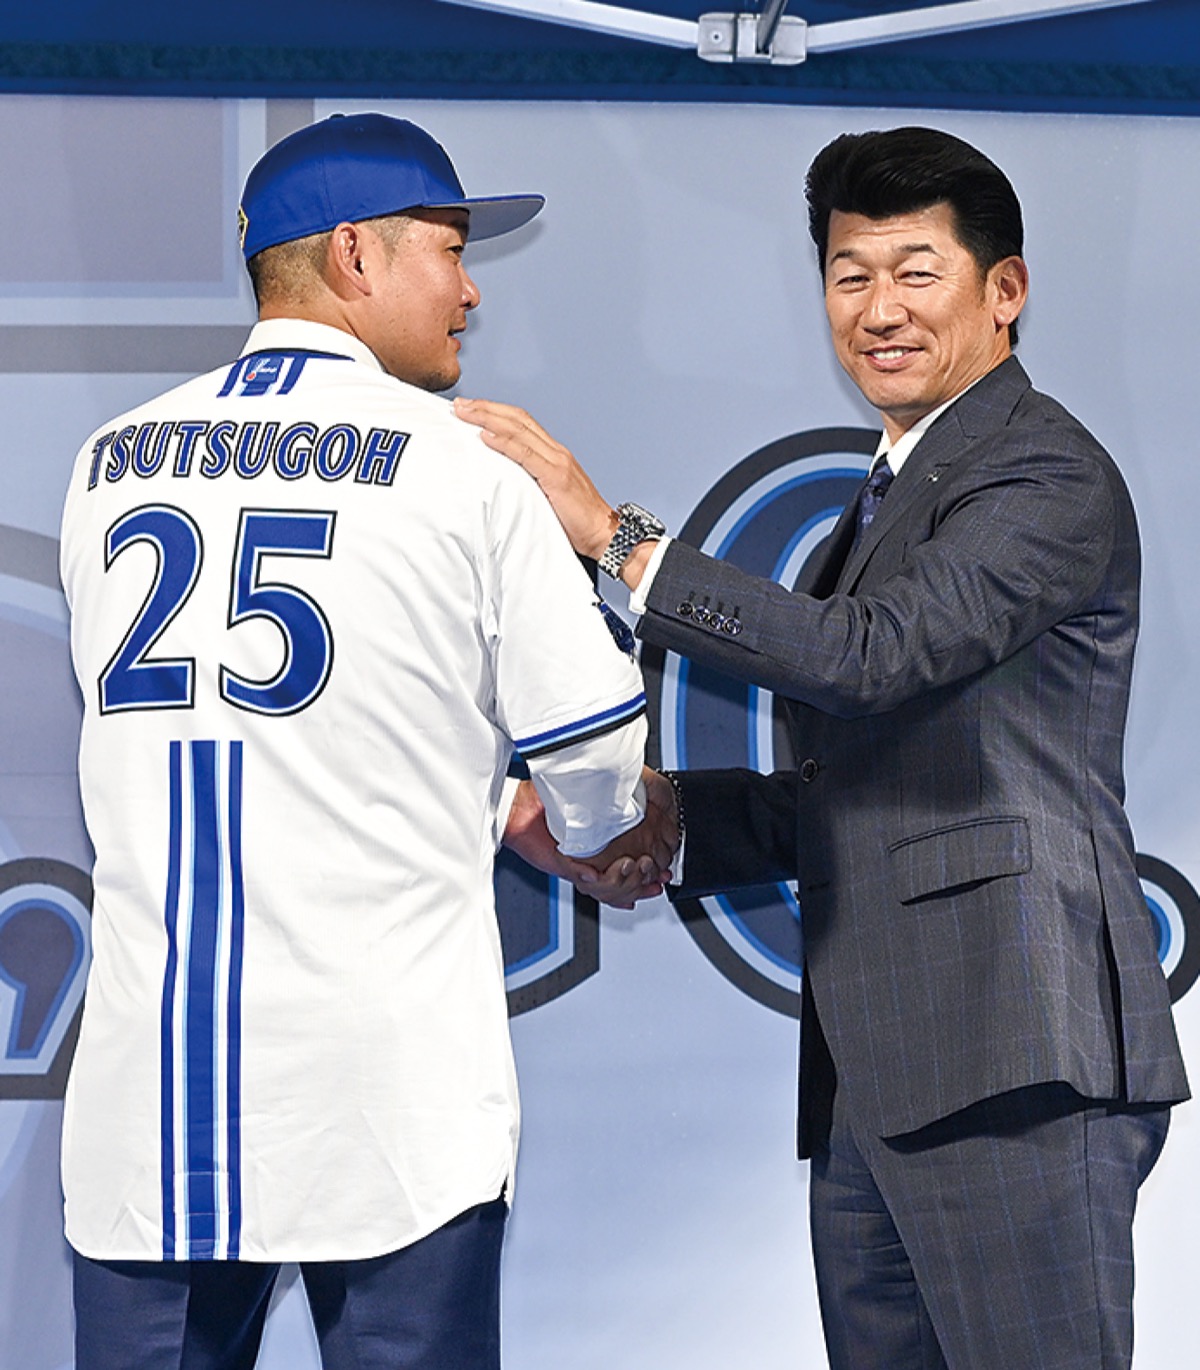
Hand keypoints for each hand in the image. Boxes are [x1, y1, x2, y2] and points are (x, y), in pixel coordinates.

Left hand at [454, 397, 617, 559]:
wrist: (604, 533)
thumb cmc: (576, 521)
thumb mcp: (548, 495)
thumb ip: (529, 482)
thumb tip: (500, 482)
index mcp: (554, 453)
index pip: (521, 422)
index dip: (495, 411)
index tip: (471, 408)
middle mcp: (556, 451)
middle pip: (517, 419)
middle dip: (486, 408)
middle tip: (460, 405)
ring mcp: (558, 462)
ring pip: (519, 430)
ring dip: (488, 419)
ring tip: (465, 413)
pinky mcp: (557, 477)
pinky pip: (526, 455)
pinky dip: (504, 443)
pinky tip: (486, 437)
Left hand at [501, 773, 678, 908]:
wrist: (521, 808)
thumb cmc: (550, 806)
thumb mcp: (594, 808)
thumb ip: (616, 815)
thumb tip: (644, 812)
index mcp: (600, 859)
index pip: (629, 881)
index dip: (646, 884)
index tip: (661, 879)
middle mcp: (590, 868)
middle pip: (622, 891)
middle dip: (639, 883)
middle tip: (649, 870)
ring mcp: (578, 869)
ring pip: (605, 890)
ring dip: (621, 882)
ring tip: (628, 866)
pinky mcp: (562, 866)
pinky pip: (582, 879)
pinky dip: (590, 877)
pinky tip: (594, 871)